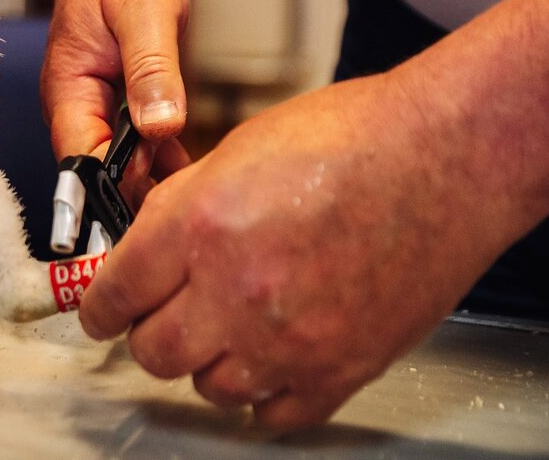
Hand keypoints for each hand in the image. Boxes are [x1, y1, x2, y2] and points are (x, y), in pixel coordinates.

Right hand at [42, 0, 191, 181]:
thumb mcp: (145, 13)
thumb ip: (151, 70)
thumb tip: (159, 127)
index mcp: (68, 89)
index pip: (81, 160)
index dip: (117, 185)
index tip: (159, 199)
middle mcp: (75, 107)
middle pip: (100, 173)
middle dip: (138, 192)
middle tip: (189, 205)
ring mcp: (96, 109)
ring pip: (121, 165)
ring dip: (153, 180)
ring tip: (194, 198)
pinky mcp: (118, 106)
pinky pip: (138, 147)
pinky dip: (161, 160)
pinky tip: (192, 173)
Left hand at [78, 72, 522, 430]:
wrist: (448, 155)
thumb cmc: (355, 136)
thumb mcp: (237, 149)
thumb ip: (181, 207)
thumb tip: (146, 249)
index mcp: (200, 227)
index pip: (115, 295)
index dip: (100, 305)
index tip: (102, 311)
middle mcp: (237, 291)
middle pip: (154, 352)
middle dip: (150, 332)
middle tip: (165, 313)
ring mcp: (290, 339)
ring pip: (209, 387)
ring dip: (207, 361)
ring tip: (227, 328)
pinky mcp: (341, 369)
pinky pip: (274, 414)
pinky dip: (263, 393)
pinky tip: (269, 359)